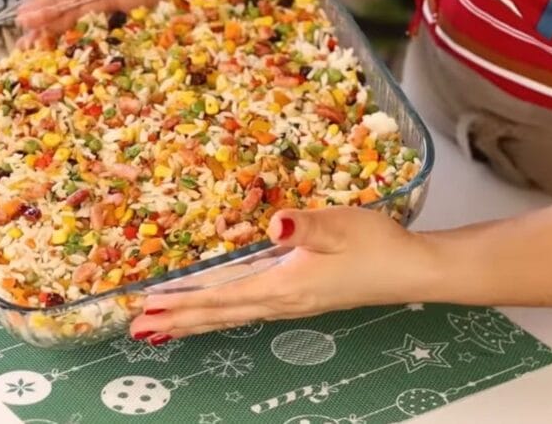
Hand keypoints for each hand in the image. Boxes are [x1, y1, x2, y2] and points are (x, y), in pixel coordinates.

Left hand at [129, 207, 438, 343]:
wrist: (413, 270)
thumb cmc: (377, 245)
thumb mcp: (340, 225)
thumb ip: (305, 226)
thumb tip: (274, 223)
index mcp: (284, 287)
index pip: (221, 298)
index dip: (183, 303)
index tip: (149, 309)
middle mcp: (281, 302)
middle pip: (219, 315)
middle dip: (177, 320)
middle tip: (139, 327)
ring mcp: (291, 304)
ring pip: (230, 317)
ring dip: (194, 321)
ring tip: (163, 327)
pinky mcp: (300, 299)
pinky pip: (246, 311)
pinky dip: (218, 314)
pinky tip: (214, 311)